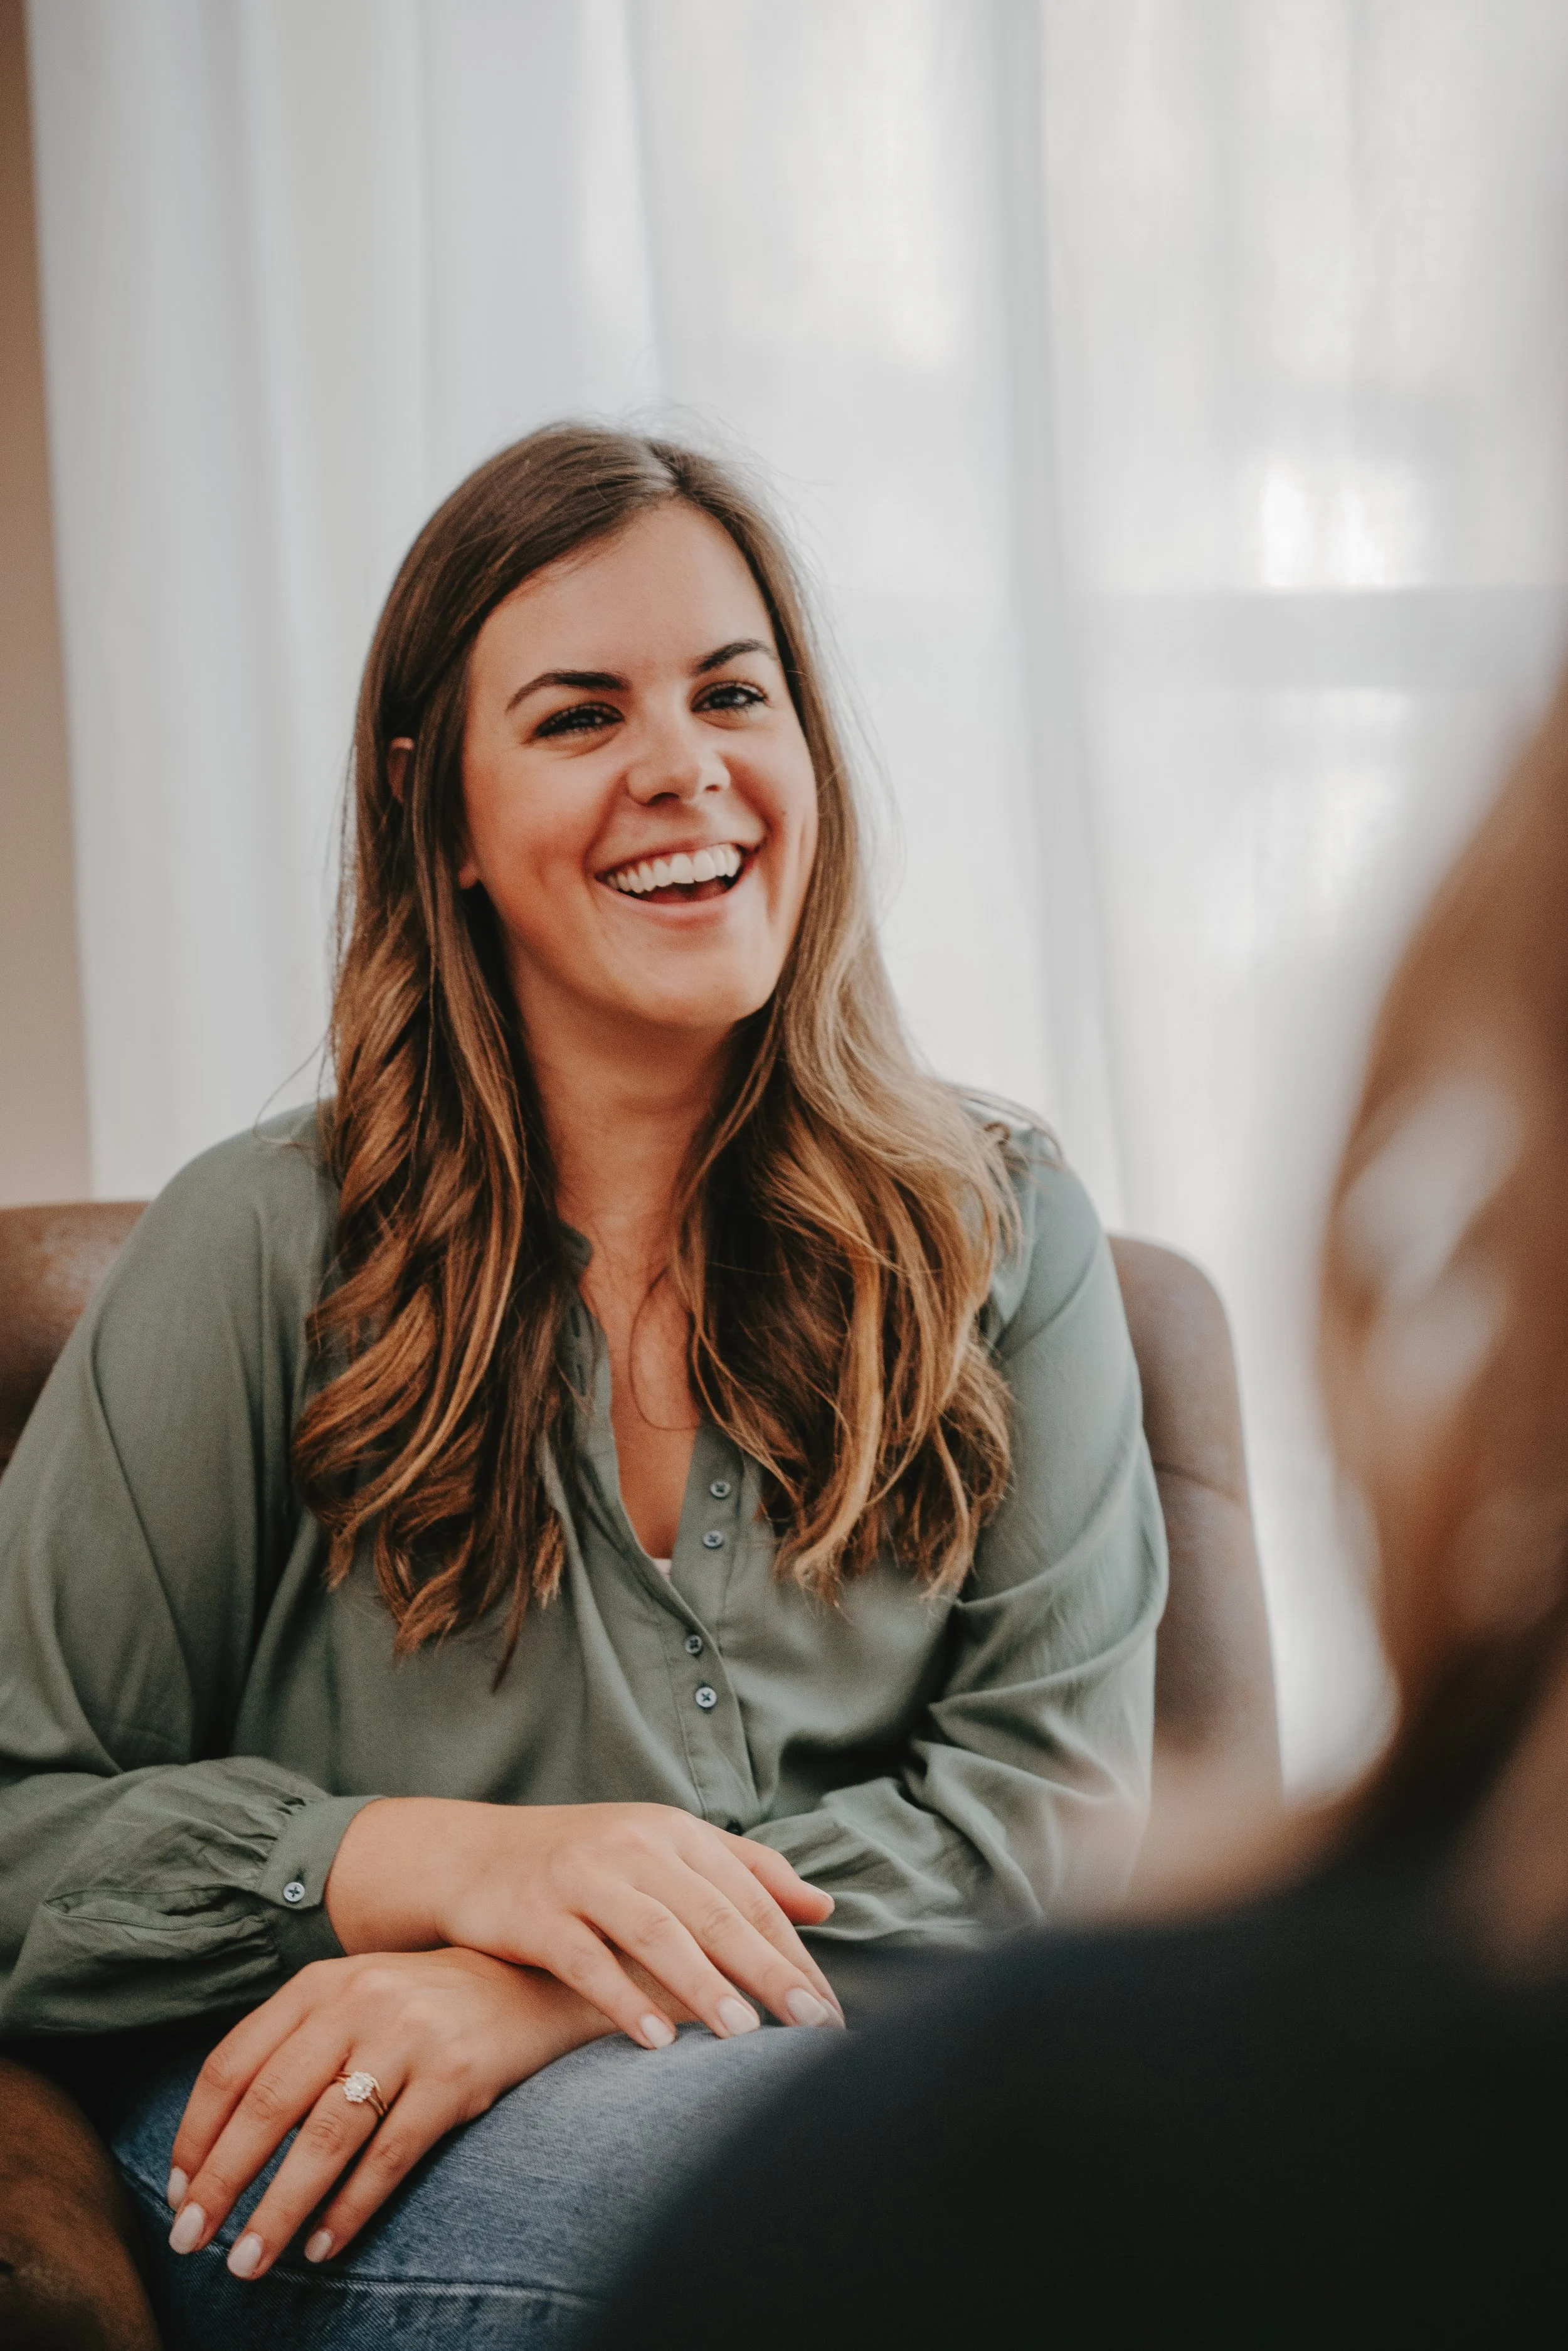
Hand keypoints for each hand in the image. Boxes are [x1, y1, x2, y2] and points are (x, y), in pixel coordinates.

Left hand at [165, 1948, 610, 2279]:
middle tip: (191, 2240)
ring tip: (247, 2261)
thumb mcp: (350, 1999)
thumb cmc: (420, 2005)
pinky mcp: (456, 2075)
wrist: (529, 1980)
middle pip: (268, 2104)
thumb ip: (290, 2047)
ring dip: (277, 2210)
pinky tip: (322, 2245)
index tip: (177, 2191)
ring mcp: (409, 2037)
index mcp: (318, 1984)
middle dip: (221, 2182)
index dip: (196, 2135)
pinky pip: (389, 2157)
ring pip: (324, 2138)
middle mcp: (357, 2002)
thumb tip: (216, 2143)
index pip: (232, 2064)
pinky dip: (349, 2209)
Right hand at [325, 1798, 843, 2046]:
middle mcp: (635, 1846)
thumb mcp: (665, 1851)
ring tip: (743, 2035)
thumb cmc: (585, 1861)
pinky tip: (655, 2040)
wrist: (472, 1854)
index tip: (830, 2010)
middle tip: (812, 2025)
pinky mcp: (536, 1912)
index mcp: (675, 1832)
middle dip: (768, 1970)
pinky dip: (622, 1998)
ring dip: (703, 1985)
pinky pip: (586, 1959)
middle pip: (714, 1912)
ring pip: (656, 1932)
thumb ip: (744, 1872)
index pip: (750, 1895)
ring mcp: (584, 1877)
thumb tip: (823, 1906)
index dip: (794, 1952)